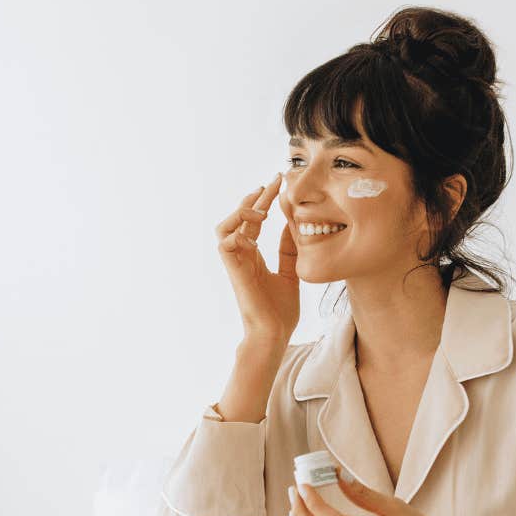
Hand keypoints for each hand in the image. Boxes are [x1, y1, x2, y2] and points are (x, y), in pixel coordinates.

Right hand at [215, 172, 299, 341]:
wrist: (274, 333)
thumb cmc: (280, 310)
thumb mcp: (290, 272)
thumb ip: (288, 250)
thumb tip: (291, 225)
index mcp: (253, 255)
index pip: (254, 220)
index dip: (264, 200)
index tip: (279, 183)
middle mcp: (242, 256)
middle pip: (239, 217)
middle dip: (255, 197)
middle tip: (273, 182)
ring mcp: (236, 263)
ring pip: (223, 227)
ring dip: (240, 213)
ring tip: (261, 210)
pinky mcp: (234, 272)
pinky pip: (224, 245)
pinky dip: (236, 234)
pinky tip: (254, 234)